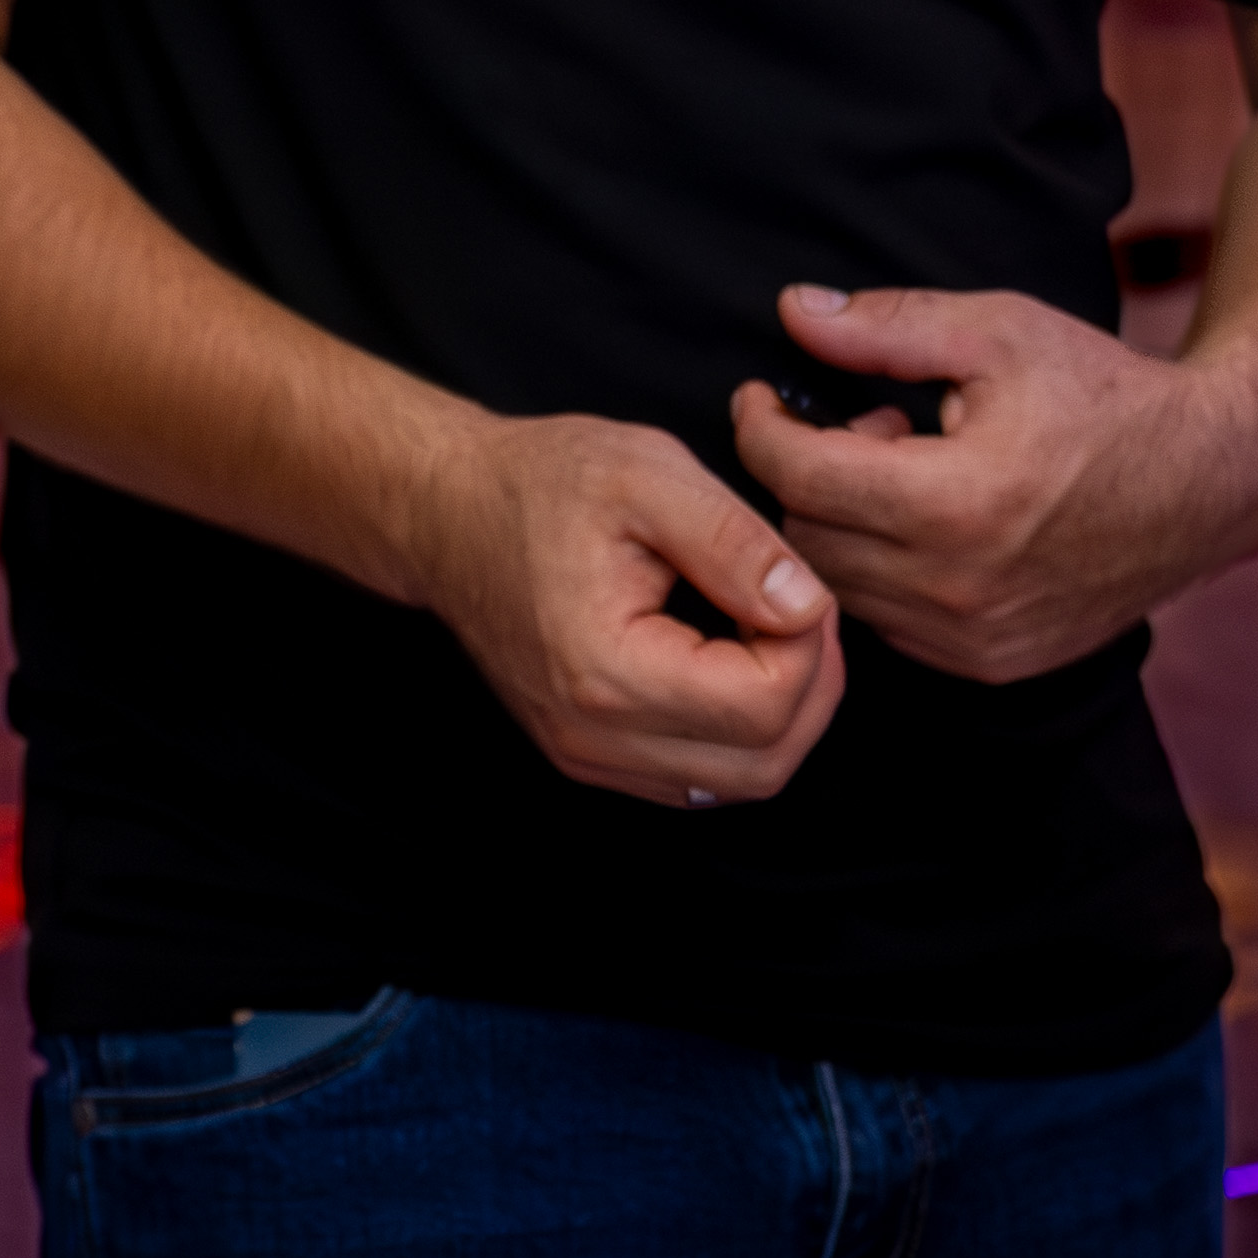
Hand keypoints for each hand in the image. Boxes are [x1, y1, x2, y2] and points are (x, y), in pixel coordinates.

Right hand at [386, 410, 846, 807]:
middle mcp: (593, 736)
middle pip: (763, 765)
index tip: (798, 584)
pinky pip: (698, 779)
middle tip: (802, 612)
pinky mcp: (590, 756)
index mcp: (607, 670)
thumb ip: (736, 541)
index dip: (810, 646)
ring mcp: (587, 756)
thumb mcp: (648, 473)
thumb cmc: (537, 484)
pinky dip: (738, 734)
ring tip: (772, 634)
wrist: (447, 511)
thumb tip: (807, 606)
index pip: (764, 706)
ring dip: (781, 717)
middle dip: (809, 688)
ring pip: (737, 784)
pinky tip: (733, 663)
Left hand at [729, 282, 1257, 683]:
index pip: (800, 474)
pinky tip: (931, 526)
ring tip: (908, 474)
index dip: (761, 426)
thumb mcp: (998, 333)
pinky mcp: (989, 663)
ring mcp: (973, 638)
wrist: (1206, 483)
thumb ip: (887, 327)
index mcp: (955, 501)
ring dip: (846, 526)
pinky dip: (883, 573)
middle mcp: (958, 586)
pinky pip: (887, 623)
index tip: (760, 398)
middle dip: (809, 473)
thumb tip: (795, 313)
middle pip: (806, 535)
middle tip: (870, 426)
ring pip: (839, 587)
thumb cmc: (1102, 396)